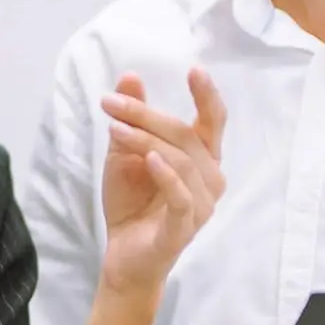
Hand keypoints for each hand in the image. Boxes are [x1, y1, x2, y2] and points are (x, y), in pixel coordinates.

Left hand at [99, 68, 226, 302]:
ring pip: (180, 161)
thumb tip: (131, 75)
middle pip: (186, 136)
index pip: (213, 121)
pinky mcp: (184, 228)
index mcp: (202, 158)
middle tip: (111, 102)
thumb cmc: (132, 203)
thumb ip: (131, 118)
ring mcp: (201, 205)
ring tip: (114, 128)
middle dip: (147, 115)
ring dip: (146, 140)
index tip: (194, 70)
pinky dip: (166, 176)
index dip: (207, 96)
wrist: (123, 255)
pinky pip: (181, 197)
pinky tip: (148, 160)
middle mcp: (210, 179)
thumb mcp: (124, 153)